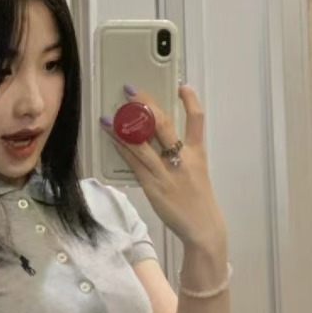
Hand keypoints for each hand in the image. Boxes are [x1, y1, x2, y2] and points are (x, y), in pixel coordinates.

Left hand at [100, 84, 225, 251]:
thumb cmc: (198, 199)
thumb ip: (183, 154)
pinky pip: (135, 163)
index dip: (190, 101)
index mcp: (197, 153)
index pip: (197, 120)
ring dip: (124, 128)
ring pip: (143, 144)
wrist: (202, 227)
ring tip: (110, 116)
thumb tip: (159, 137)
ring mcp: (167, 172)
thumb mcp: (198, 171)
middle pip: (164, 126)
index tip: (182, 85)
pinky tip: (112, 139)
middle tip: (131, 91)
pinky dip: (123, 149)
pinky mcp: (154, 186)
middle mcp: (183, 159)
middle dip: (146, 106)